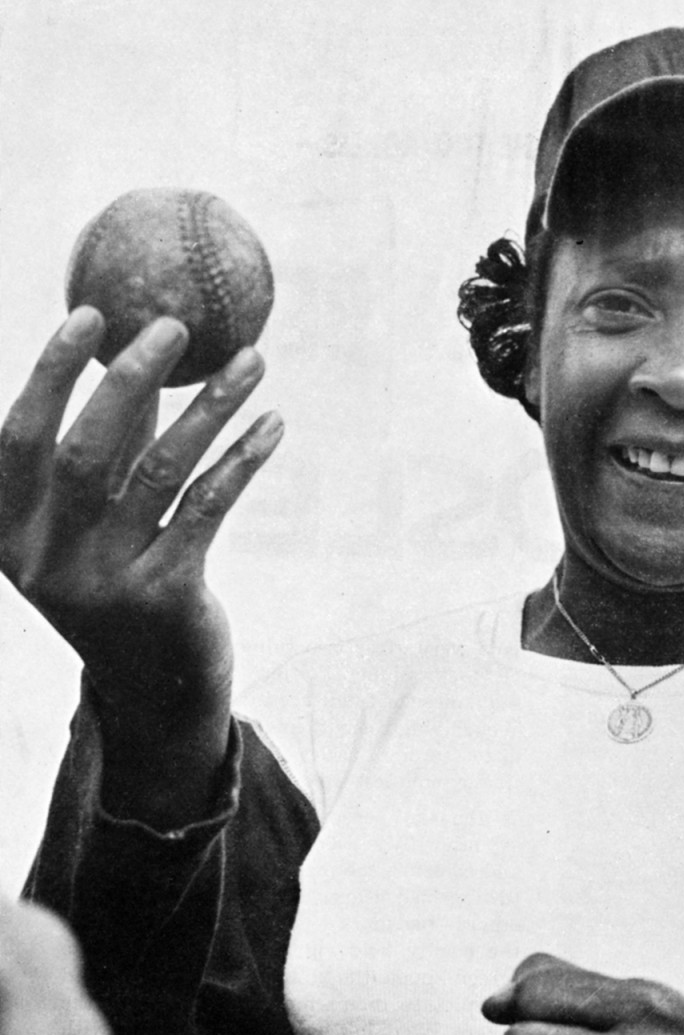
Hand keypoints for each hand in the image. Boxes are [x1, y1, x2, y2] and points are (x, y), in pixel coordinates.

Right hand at [0, 308, 280, 821]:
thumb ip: (105, 449)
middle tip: (175, 325)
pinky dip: (242, 459)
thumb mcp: (94, 520)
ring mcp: (104, 582)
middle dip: (131, 378)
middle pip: (86, 450)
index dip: (51, 375)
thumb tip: (135, 351)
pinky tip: (272, 424)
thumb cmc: (120, 578)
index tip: (91, 317)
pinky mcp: (164, 595)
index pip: (18, 439)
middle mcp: (46, 559)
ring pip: (160, 472)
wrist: (152, 685)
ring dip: (210, 407)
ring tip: (252, 360)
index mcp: (9, 532)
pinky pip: (209, 507)